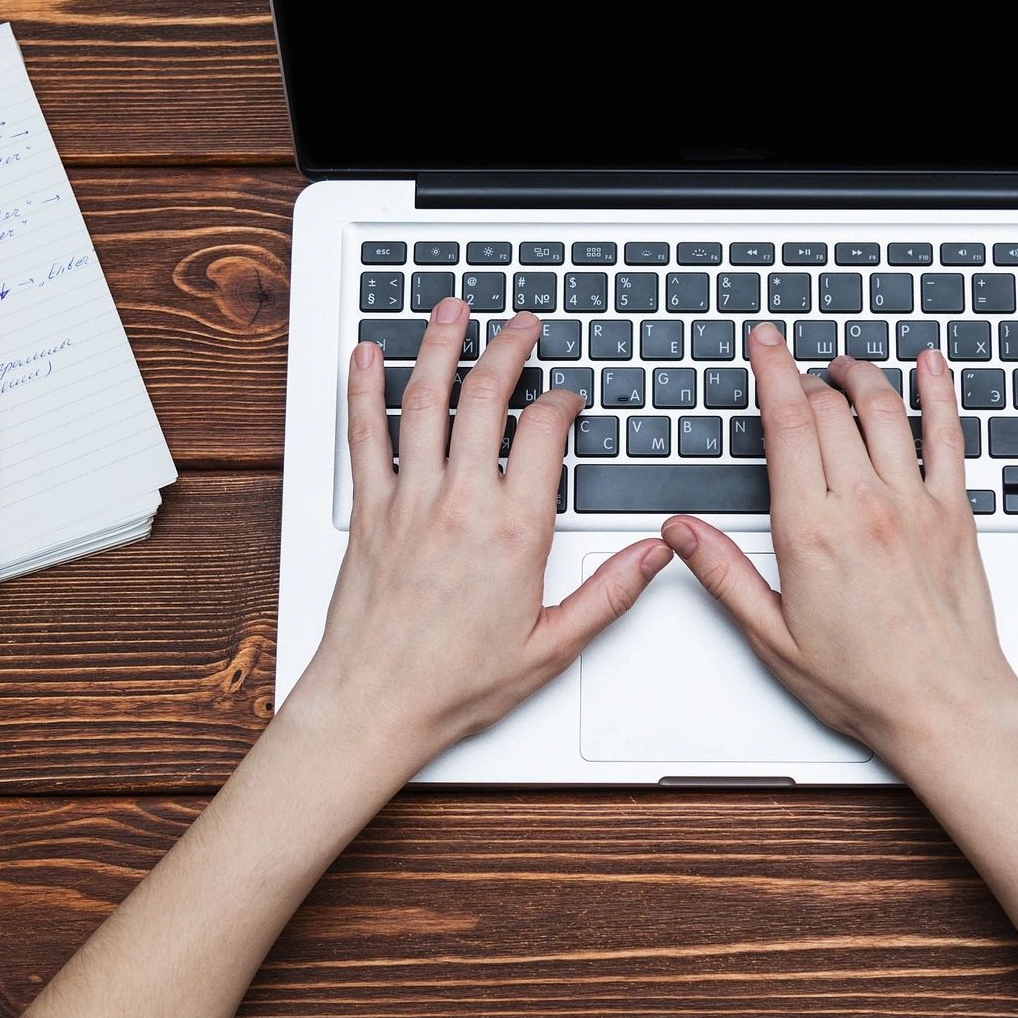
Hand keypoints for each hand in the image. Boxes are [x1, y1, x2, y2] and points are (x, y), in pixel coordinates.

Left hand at [297, 297, 670, 763]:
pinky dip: (363, 390)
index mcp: (515, 532)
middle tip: (521, 324)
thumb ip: (609, 593)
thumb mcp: (553, 647)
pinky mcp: (367, 513)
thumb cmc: (455, 685)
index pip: (543, 434)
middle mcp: (461, 505)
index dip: (560, 401)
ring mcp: (408, 502)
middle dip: (508, 348)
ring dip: (440, 346)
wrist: (374, 708)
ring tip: (453, 310)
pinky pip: (364, 436)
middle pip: (487, 397)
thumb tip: (654, 552)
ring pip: (424, 401)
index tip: (566, 395)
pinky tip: (366, 356)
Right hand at [660, 323, 1017, 762]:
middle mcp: (865, 507)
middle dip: (807, 376)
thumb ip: (724, 574)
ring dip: (862, 375)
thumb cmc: (864, 683)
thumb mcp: (772, 637)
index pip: (787, 424)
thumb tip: (680, 532)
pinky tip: (931, 365)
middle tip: (794, 368)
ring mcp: (915, 505)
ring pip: (887, 410)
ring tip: (844, 365)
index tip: (764, 342)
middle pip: (831, 410)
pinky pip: (949, 435)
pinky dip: (939, 392)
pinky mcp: (956, 513)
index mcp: (812, 532)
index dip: (773, 371)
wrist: (945, 708)